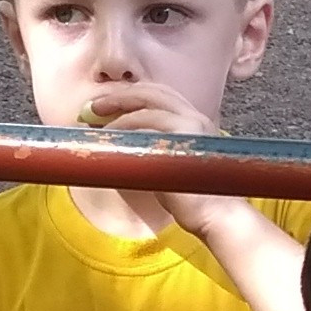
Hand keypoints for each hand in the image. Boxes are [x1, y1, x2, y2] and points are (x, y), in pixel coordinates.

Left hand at [72, 79, 217, 243]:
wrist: (217, 218)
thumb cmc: (192, 199)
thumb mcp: (168, 166)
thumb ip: (150, 149)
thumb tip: (117, 146)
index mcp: (194, 121)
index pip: (160, 95)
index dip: (130, 96)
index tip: (106, 105)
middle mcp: (196, 118)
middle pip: (153, 92)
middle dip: (119, 96)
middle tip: (93, 106)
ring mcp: (193, 126)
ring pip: (149, 105)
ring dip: (119, 110)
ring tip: (97, 123)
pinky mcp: (186, 140)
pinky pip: (150, 124)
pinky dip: (127, 126)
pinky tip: (113, 136)